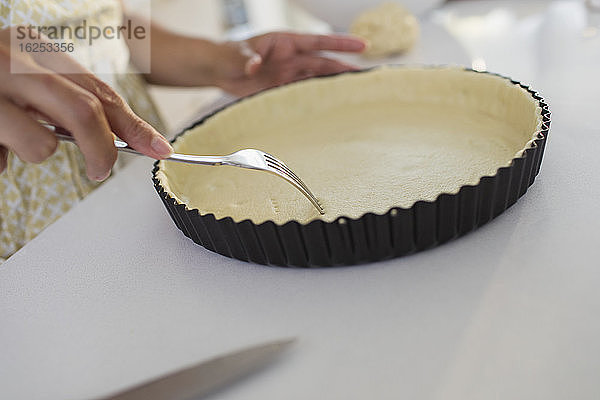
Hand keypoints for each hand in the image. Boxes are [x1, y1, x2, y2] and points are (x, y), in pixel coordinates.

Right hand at [0, 27, 172, 180]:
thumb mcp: (21, 80)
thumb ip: (57, 103)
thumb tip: (106, 141)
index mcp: (34, 49)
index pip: (99, 90)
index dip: (133, 124)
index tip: (160, 147)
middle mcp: (13, 60)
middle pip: (85, 111)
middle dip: (104, 150)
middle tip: (102, 171)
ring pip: (43, 142)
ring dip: (37, 153)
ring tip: (14, 141)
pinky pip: (6, 154)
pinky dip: (3, 159)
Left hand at [212, 32, 365, 96]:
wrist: (218, 70)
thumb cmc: (226, 55)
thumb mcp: (235, 54)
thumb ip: (246, 58)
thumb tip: (253, 64)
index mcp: (285, 42)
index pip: (318, 42)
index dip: (341, 43)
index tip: (362, 45)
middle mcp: (291, 58)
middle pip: (324, 64)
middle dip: (345, 70)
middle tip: (366, 78)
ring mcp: (289, 74)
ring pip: (317, 80)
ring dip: (334, 87)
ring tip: (354, 95)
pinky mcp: (283, 89)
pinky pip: (304, 94)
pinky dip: (317, 100)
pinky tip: (329, 108)